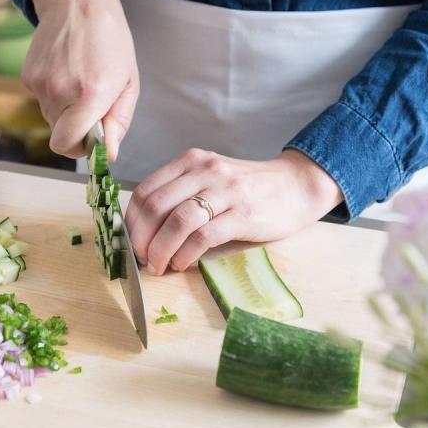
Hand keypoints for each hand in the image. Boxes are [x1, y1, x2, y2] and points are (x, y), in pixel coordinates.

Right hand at [24, 0, 138, 159]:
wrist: (76, 1)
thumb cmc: (109, 39)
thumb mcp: (129, 83)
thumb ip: (119, 122)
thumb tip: (108, 152)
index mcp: (90, 95)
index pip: (68, 145)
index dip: (80, 150)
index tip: (92, 141)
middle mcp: (60, 92)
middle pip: (60, 137)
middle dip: (77, 131)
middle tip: (92, 108)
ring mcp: (40, 84)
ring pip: (51, 119)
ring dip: (66, 112)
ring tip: (80, 82)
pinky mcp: (28, 77)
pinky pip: (42, 101)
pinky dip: (55, 95)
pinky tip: (67, 72)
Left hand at [125, 149, 344, 274]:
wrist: (295, 186)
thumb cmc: (248, 189)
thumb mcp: (210, 178)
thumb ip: (181, 194)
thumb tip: (145, 231)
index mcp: (191, 161)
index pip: (146, 191)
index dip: (132, 222)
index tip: (132, 244)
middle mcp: (205, 170)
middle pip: (157, 207)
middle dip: (142, 239)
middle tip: (142, 260)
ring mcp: (226, 191)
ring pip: (177, 221)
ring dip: (161, 250)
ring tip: (159, 266)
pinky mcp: (243, 213)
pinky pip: (204, 236)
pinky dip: (186, 254)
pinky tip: (182, 264)